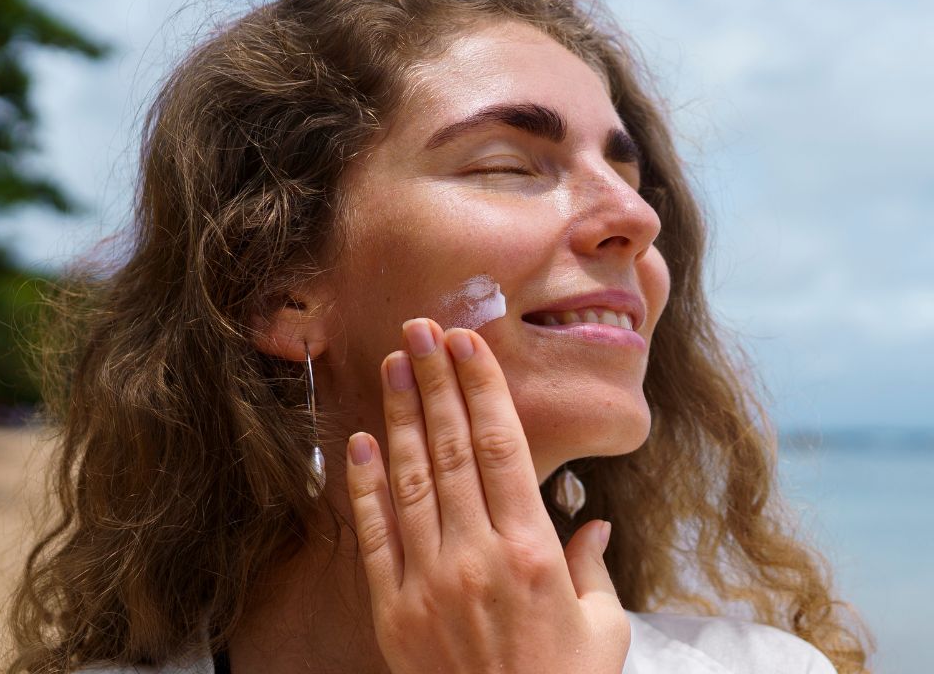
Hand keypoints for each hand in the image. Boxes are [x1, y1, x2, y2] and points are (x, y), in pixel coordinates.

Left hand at [346, 318, 629, 673]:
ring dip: (399, 416)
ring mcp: (429, 580)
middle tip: (419, 329)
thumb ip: (592, 569)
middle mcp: (477, 555)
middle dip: (435, 381)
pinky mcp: (394, 608)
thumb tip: (596, 525)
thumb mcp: (603, 631)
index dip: (482, 389)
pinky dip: (363, 486)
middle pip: (452, 447)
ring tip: (390, 365)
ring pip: (410, 478)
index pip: (502, 447)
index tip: (467, 344)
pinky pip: (375, 535)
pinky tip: (357, 443)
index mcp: (533, 552)